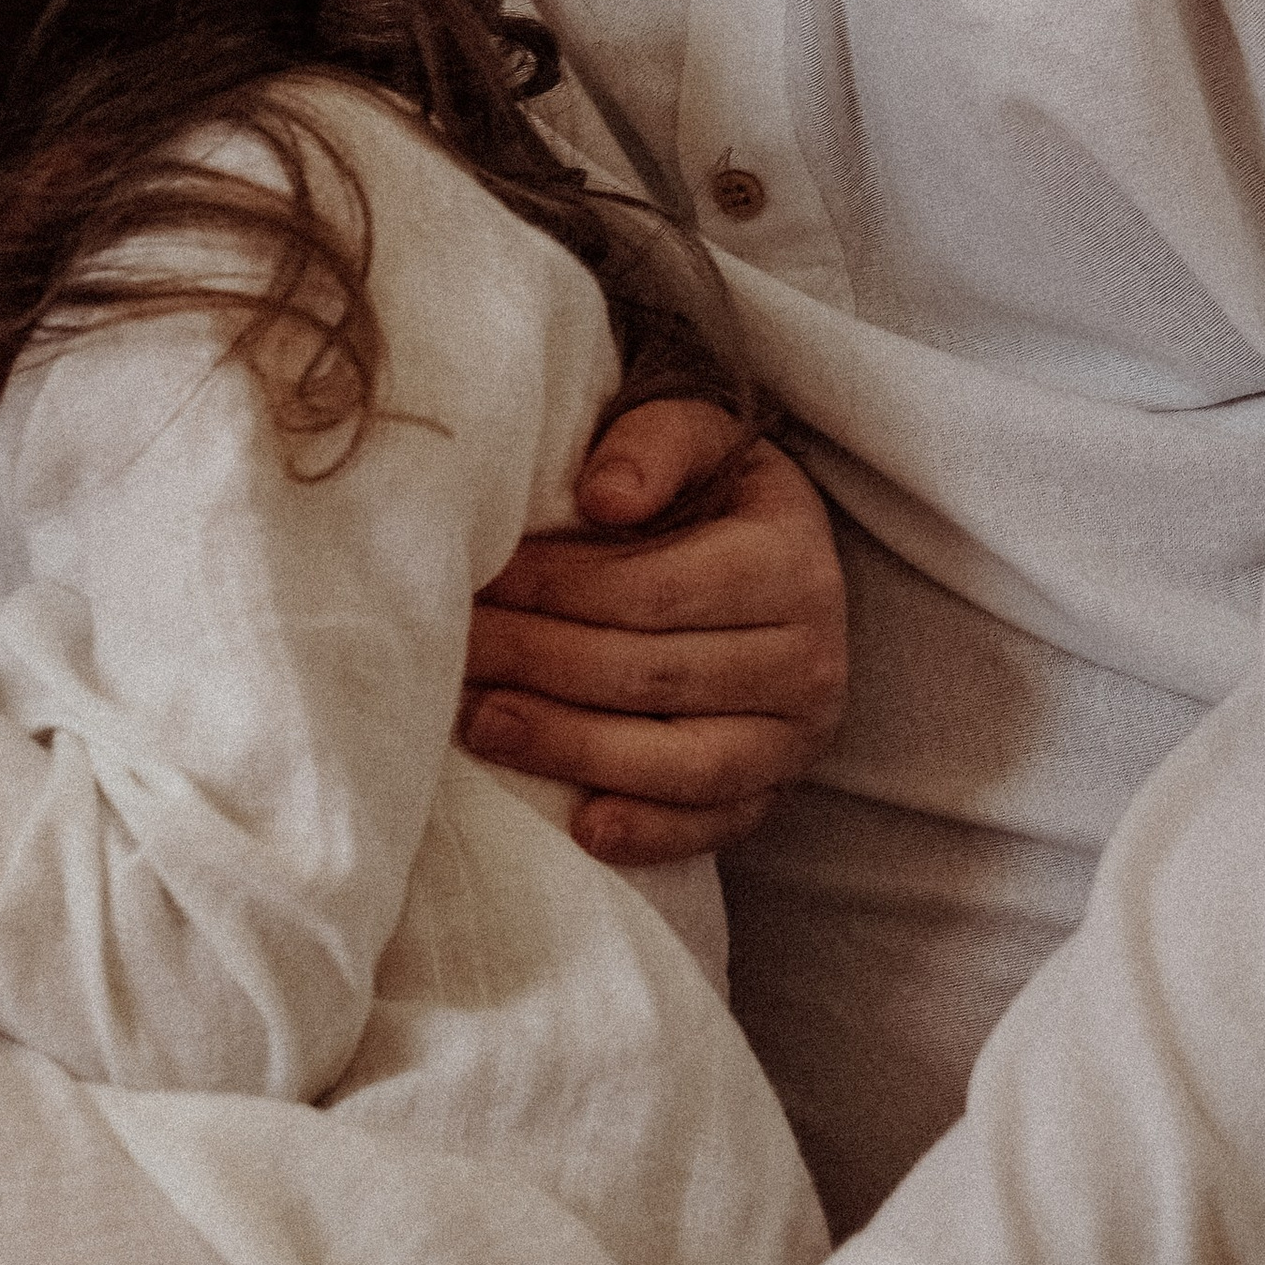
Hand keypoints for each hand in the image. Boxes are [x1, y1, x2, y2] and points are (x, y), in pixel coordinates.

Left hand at [463, 403, 847, 860]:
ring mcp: (796, 736)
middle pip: (651, 675)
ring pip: (679, 760)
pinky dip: (650, 833)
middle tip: (455, 652)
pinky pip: (713, 825)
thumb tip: (603, 497)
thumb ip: (652, 444)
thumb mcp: (696, 431)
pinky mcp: (773, 791)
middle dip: (538, 664)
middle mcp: (809, 657)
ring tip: (482, 725)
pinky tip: (582, 827)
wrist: (766, 552)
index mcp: (790, 561)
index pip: (653, 589)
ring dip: (571, 749)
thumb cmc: (708, 488)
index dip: (554, 590)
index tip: (478, 581)